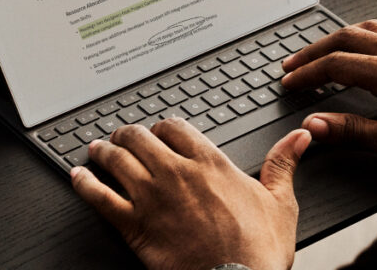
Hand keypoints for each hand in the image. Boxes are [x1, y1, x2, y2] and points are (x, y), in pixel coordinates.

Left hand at [71, 118, 311, 269]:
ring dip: (102, 151)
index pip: (174, 126)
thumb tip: (299, 138)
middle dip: (127, 134)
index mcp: (210, 163)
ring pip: (116, 160)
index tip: (158, 131)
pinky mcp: (133, 224)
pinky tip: (77, 177)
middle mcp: (176, 173)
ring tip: (96, 149)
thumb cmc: (257, 251)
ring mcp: (151, 197)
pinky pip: (99, 196)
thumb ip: (283, 164)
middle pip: (139, 137)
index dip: (162, 126)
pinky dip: (84, 183)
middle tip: (121, 136)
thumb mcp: (280, 203)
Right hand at [281, 19, 376, 177]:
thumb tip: (314, 124)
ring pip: (370, 29)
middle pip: (348, 38)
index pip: (337, 64)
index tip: (290, 82)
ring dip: (340, 38)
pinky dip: (366, 36)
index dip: (307, 73)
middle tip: (294, 64)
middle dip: (315, 50)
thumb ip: (349, 130)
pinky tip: (364, 48)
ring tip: (321, 51)